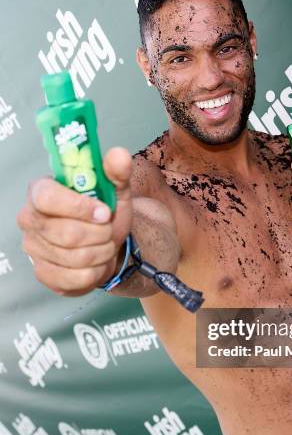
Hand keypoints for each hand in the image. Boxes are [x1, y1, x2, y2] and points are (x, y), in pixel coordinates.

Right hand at [16, 147, 132, 295]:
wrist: (108, 243)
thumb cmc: (105, 213)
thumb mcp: (115, 190)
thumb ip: (117, 171)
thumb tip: (119, 155)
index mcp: (40, 191)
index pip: (47, 197)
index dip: (79, 207)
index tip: (104, 212)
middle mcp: (29, 219)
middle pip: (66, 233)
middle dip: (99, 234)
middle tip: (108, 230)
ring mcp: (33, 248)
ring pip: (74, 258)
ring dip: (101, 252)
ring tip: (105, 244)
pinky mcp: (43, 274)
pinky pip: (74, 279)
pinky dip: (95, 272)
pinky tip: (96, 262)